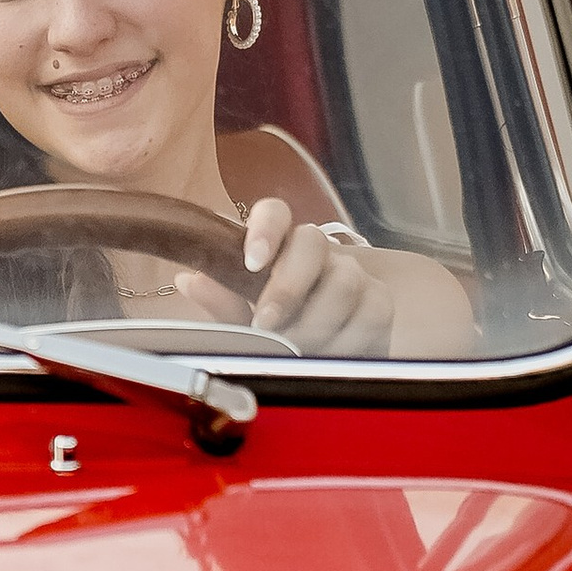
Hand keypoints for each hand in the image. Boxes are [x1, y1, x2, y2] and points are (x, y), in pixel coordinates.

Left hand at [177, 196, 392, 356]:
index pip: (275, 213)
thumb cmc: (279, 330)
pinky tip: (326, 357)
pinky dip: (344, 342)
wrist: (333, 353)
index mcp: (279, 247)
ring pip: (345, 283)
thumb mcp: (245, 320)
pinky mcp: (380, 303)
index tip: (251, 261)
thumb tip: (191, 280)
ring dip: (315, 322)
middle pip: (313, 245)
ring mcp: (354, 275)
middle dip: (288, 287)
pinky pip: (371, 316)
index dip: (265, 230)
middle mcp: (319, 254)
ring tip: (294, 350)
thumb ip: (222, 302)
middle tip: (266, 324)